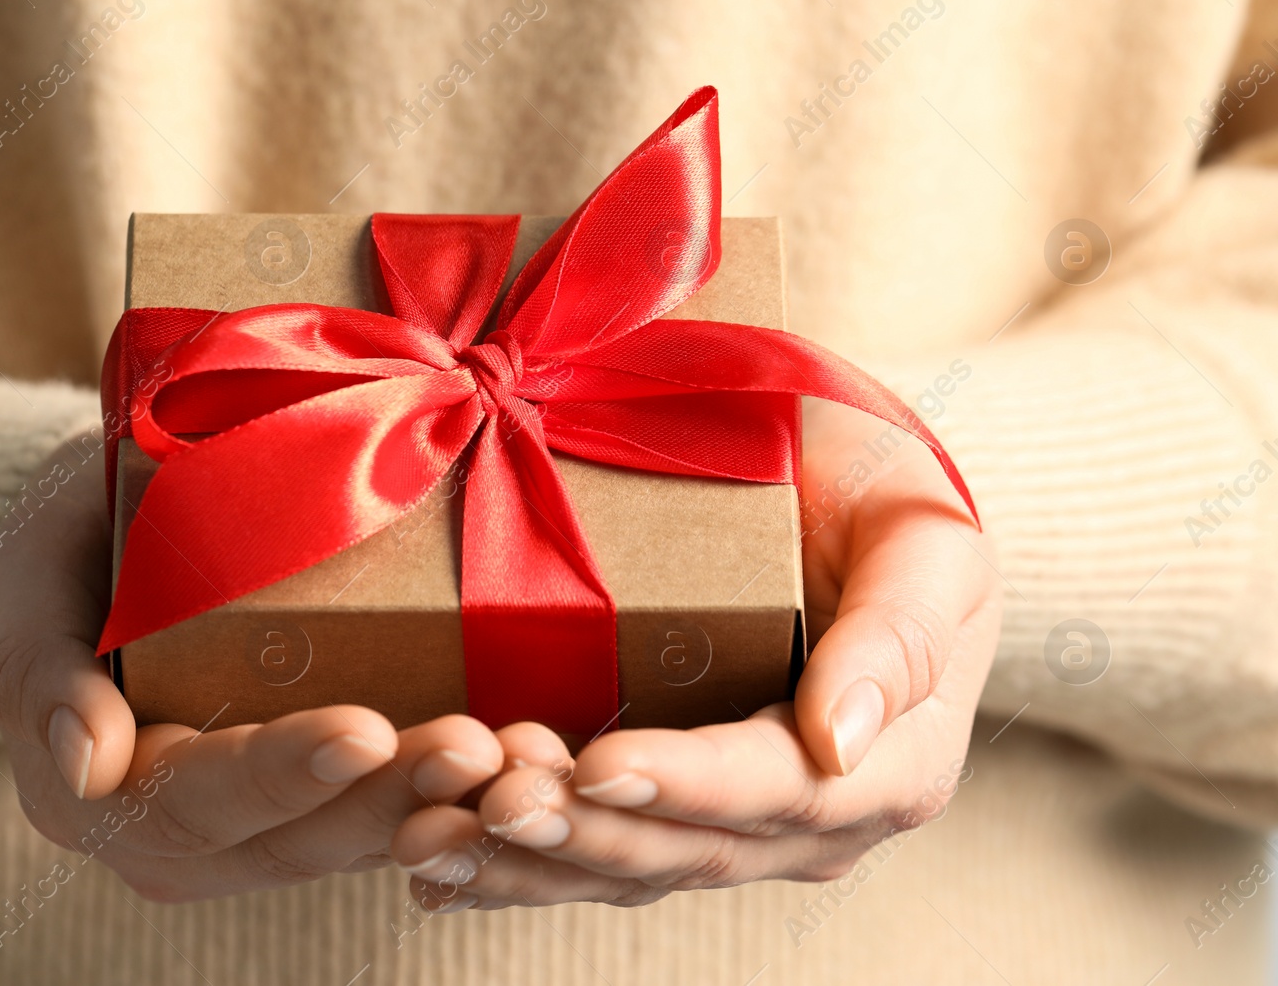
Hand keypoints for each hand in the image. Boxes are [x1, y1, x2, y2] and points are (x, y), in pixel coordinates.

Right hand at [0, 437, 504, 901]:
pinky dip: (460, 792)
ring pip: (360, 834)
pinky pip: (395, 810)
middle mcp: (180, 834)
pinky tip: (528, 754)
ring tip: (518, 755)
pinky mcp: (328, 796)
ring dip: (443, 802)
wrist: (120, 529)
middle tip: (475, 746)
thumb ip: (38, 664)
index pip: (191, 801)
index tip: (360, 730)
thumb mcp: (25, 577)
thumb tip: (85, 758)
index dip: (277, 774)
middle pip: (294, 836)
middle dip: (390, 795)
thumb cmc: (68, 542)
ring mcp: (260, 824)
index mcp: (97, 791)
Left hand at [389, 399, 1001, 909]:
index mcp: (891, 763)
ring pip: (627, 865)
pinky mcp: (670, 807)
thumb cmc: (888, 501)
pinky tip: (436, 864)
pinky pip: (594, 851)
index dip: (688, 784)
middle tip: (491, 798)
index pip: (779, 788)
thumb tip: (841, 740)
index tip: (599, 761)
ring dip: (531, 860)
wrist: (849, 496)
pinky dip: (513, 865)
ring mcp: (736, 822)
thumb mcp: (926, 541)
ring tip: (437, 835)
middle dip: (584, 830)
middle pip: (688, 846)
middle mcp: (812, 816)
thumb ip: (901, 634)